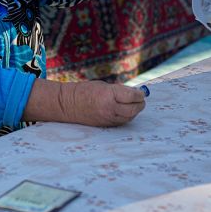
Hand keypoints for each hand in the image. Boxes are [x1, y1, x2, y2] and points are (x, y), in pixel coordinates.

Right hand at [23, 79, 145, 126]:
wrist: (69, 104)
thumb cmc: (86, 91)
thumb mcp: (104, 86)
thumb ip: (120, 90)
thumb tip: (136, 93)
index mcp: (109, 95)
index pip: (132, 96)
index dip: (139, 94)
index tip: (141, 92)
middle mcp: (109, 108)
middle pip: (133, 109)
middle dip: (140, 104)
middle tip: (141, 100)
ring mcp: (107, 118)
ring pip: (129, 117)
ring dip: (134, 111)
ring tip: (135, 105)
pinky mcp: (105, 125)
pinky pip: (121, 122)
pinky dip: (127, 117)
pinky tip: (126, 111)